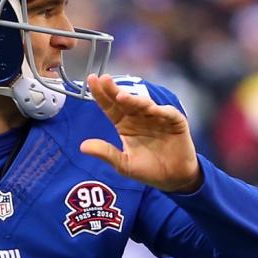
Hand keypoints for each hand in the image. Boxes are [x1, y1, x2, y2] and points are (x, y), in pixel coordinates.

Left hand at [79, 74, 202, 192]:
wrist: (173, 178)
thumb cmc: (148, 169)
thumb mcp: (124, 164)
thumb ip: (106, 153)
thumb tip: (82, 146)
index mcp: (124, 124)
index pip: (110, 106)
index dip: (101, 94)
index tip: (91, 80)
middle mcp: (139, 117)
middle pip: (125, 100)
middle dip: (114, 89)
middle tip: (104, 79)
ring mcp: (157, 117)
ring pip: (144, 104)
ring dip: (134, 99)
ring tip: (121, 96)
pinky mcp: (175, 122)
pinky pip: (168, 114)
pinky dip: (160, 111)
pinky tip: (151, 110)